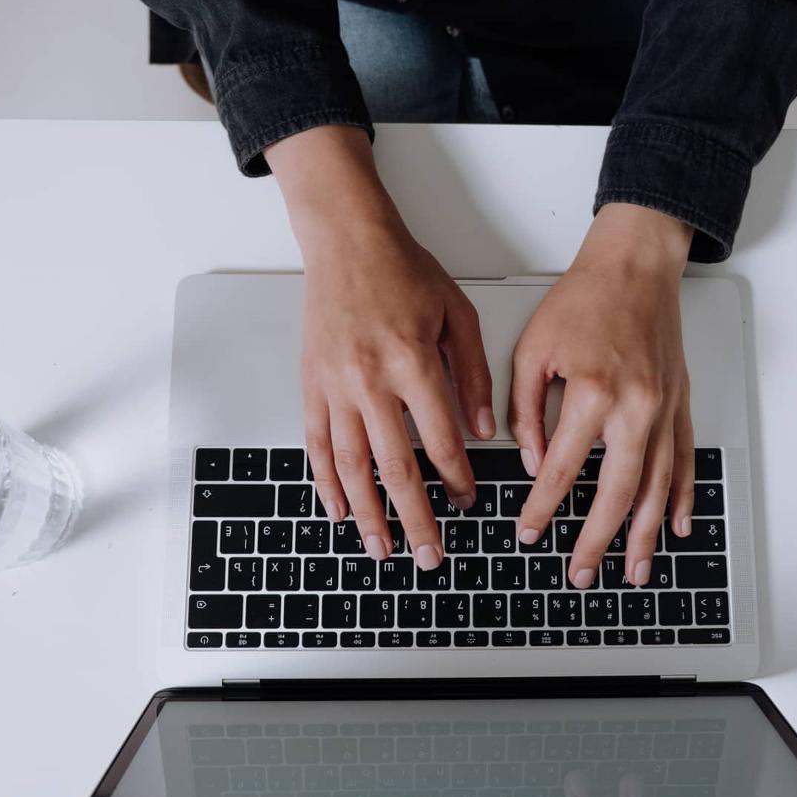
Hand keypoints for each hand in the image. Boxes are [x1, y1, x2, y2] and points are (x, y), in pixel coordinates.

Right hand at [267, 126, 494, 570]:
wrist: (345, 242)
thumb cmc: (403, 271)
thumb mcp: (458, 314)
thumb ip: (472, 374)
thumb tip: (484, 429)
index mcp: (412, 362)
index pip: (439, 439)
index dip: (457, 478)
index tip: (468, 501)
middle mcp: (369, 381)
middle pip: (395, 467)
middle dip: (415, 517)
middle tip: (428, 554)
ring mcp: (335, 387)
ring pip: (352, 466)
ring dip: (369, 514)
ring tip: (383, 548)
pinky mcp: (312, 386)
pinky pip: (318, 445)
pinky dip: (327, 482)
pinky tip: (339, 510)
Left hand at [510, 204, 694, 587]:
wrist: (636, 266)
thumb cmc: (585, 299)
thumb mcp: (533, 349)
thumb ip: (525, 410)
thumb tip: (532, 461)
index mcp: (592, 392)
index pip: (561, 469)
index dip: (542, 508)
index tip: (528, 532)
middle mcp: (635, 407)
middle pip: (617, 494)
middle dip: (596, 541)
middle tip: (580, 573)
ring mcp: (664, 409)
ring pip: (657, 488)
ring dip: (645, 535)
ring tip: (634, 571)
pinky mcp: (679, 405)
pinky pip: (684, 461)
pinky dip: (681, 498)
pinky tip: (676, 527)